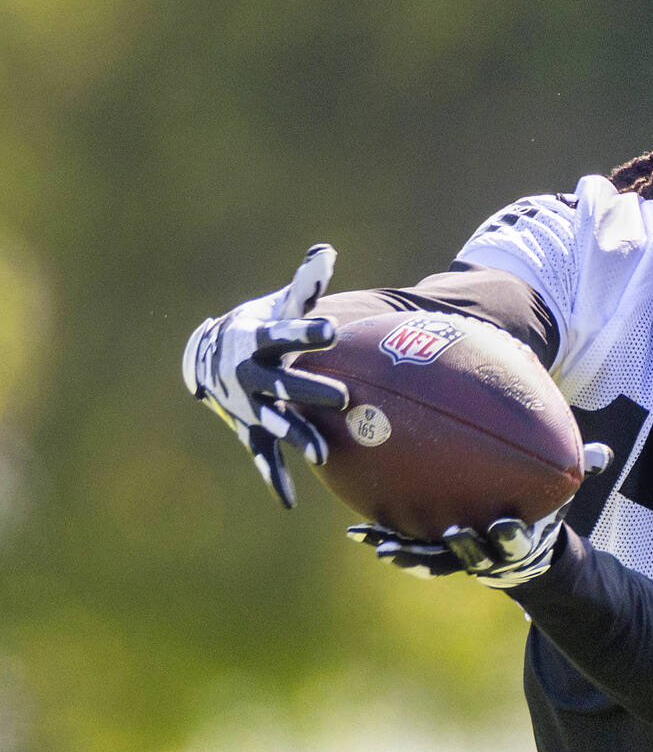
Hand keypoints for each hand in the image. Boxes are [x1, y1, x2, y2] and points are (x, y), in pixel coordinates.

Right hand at [182, 244, 349, 506]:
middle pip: (283, 383)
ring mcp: (248, 405)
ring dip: (297, 436)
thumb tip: (326, 251)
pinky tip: (288, 499)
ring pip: (274, 422)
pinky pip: (261, 455)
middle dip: (311, 390)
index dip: (306, 331)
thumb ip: (306, 282)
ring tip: (323, 453)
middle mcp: (251, 375)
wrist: (211, 355)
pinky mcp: (249, 428)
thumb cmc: (262, 325)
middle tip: (343, 396)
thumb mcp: (280, 303)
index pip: (284, 332)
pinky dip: (274, 477)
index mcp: (259, 340)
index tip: (331, 329)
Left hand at [348, 442, 613, 586]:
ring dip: (407, 552)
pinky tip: (356, 532)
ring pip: (430, 559)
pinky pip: (406, 546)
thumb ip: (581, 472)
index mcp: (517, 537)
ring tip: (380, 546)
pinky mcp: (432, 552)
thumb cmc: (540, 513)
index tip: (505, 524)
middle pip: (470, 556)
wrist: (522, 557)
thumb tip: (605, 453)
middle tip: (447, 534)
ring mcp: (456, 557)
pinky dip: (382, 539)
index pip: (515, 538)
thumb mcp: (562, 496)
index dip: (509, 535)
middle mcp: (485, 553)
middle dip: (459, 549)